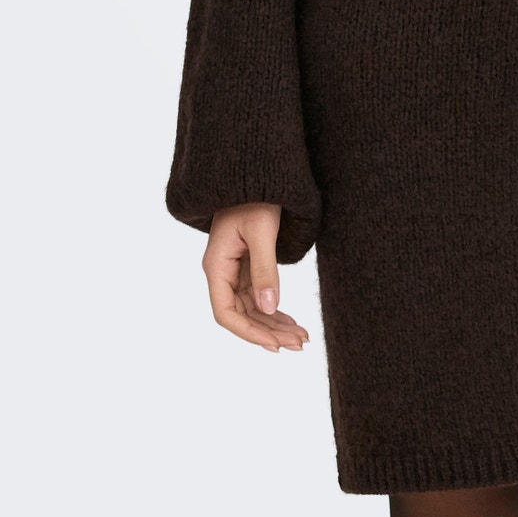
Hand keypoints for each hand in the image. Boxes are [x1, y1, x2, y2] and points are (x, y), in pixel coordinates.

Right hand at [202, 203, 310, 351]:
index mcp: (216, 265)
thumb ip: (265, 269)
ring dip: (274, 324)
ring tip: (301, 337)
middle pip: (241, 314)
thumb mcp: (262, 231)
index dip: (249, 333)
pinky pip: (258, 294)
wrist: (256, 171)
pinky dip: (274, 309)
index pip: (226, 313)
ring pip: (251, 307)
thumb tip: (270, 308)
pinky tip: (290, 321)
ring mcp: (234, 268)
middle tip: (299, 344)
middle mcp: (222, 271)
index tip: (275, 345)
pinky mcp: (247, 263)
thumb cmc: (256, 196)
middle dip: (268, 332)